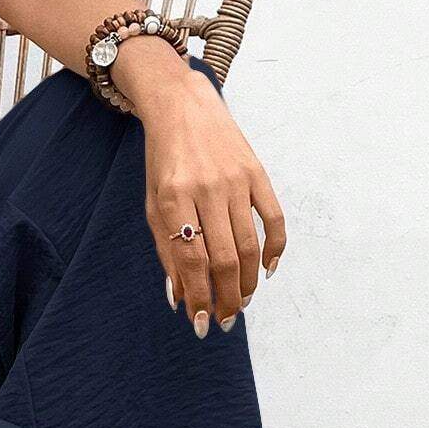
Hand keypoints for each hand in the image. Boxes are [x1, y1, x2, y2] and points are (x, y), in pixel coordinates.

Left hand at [139, 67, 285, 336]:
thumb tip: (179, 295)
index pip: (191, 259)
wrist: (183, 106)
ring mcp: (235, 181)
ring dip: (248, 281)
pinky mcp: (257, 173)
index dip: (198, 295)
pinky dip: (275, 248)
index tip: (201, 321)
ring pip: (249, 244)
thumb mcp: (153, 203)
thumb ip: (166, 248)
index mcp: (173, 198)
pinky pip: (273, 218)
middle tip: (225, 320)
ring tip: (242, 302)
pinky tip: (267, 271)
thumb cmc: (163, 162)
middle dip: (226, 297)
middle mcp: (206, 190)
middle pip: (224, 258)